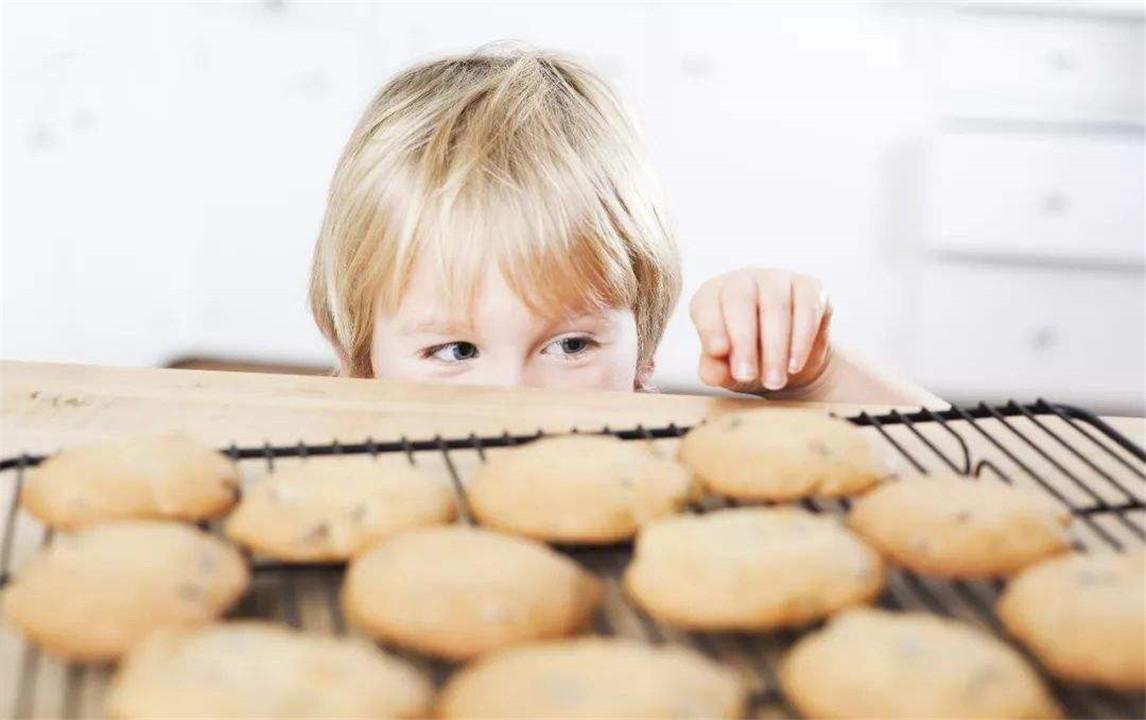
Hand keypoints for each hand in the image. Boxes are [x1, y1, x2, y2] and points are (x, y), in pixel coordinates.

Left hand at [689, 268, 832, 393]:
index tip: (718, 351)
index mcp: (712, 295)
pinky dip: (801, 340)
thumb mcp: (726, 370)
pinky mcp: (809, 287)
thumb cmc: (749, 360)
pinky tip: (794, 364)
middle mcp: (742, 280)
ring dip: (775, 347)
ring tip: (774, 380)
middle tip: (747, 375)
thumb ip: (714, 369)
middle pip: (740, 299)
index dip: (711, 326)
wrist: (789, 363)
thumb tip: (711, 372)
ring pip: (776, 304)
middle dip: (744, 340)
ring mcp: (777, 279)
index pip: (707, 304)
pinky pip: (807, 307)